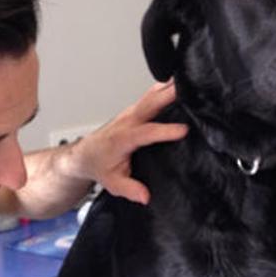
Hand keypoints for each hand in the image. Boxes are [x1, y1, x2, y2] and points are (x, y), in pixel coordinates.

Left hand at [74, 80, 187, 203]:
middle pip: (151, 103)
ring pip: (152, 95)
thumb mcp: (113, 183)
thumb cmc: (99, 166)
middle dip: (170, 95)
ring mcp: (131, 112)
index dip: (165, 131)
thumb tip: (145, 196)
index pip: (147, 132)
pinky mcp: (135, 110)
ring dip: (169, 87)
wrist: (84, 155)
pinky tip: (180, 84)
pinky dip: (166, 88)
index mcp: (123, 138)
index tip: (184, 130)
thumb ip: (129, 189)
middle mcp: (128, 121)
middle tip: (191, 88)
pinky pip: (151, 95)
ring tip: (190, 80)